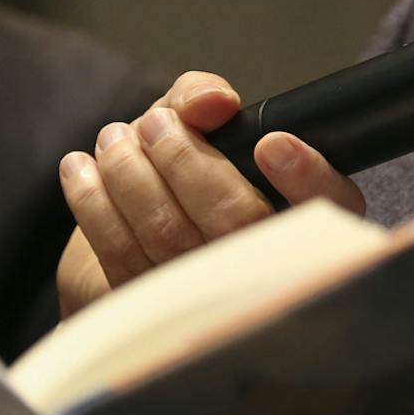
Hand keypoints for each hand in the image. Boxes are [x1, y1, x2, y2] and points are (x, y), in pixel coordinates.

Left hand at [56, 70, 365, 316]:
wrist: (128, 254)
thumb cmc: (177, 179)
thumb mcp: (197, 127)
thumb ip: (204, 98)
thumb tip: (212, 101)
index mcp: (305, 225)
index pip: (332, 207)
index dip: (308, 177)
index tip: (272, 144)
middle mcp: (266, 273)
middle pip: (235, 216)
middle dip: (182, 157)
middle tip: (154, 124)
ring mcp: (207, 304)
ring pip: (168, 232)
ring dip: (129, 173)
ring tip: (113, 138)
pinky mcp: (148, 316)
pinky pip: (119, 252)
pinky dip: (93, 200)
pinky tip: (81, 167)